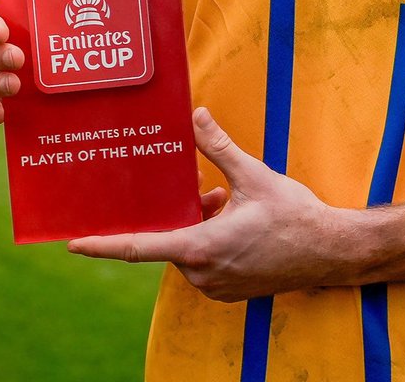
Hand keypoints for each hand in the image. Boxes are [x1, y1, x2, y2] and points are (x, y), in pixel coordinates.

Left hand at [69, 108, 354, 302]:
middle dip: (183, 212)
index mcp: (200, 248)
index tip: (74, 243)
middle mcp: (202, 274)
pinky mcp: (230, 290)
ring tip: (228, 200)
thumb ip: (218, 148)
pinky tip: (238, 218)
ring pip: (190, 249)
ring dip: (201, 224)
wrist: (330, 251)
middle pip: (172, 239)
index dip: (104, 244)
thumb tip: (195, 115)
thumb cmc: (293, 215)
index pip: (140, 248)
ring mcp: (216, 287)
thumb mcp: (254, 175)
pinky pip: (207, 261)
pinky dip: (213, 239)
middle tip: (209, 189)